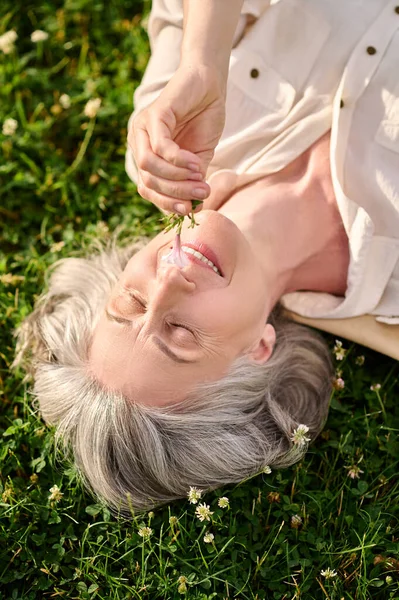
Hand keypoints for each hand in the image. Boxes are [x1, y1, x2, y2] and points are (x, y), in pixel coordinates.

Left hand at [128, 64, 225, 214]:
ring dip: (176, 178)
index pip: (147, 189)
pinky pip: (160, 146)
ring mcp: (143, 128)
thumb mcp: (197, 160)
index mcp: (146, 155)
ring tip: (201, 178)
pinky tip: (196, 163)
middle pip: (147, 181)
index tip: (189, 210)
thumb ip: (191, 182)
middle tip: (202, 194)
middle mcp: (138, 142)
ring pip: (149, 166)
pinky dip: (178, 160)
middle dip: (176, 193)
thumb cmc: (203, 121)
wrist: (210, 85)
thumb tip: (193, 210)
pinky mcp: (155, 114)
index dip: (166, 203)